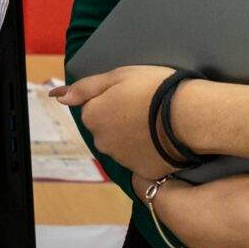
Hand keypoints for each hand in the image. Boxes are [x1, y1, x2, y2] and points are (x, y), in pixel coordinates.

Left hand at [55, 65, 179, 179]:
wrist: (191, 116)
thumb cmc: (155, 90)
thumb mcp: (117, 76)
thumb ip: (85, 87)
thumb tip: (58, 96)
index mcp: (92, 115)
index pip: (93, 107)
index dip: (112, 99)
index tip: (131, 95)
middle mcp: (102, 141)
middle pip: (105, 128)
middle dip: (119, 119)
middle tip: (144, 107)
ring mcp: (122, 159)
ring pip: (121, 144)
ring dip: (132, 136)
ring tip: (155, 123)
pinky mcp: (142, 171)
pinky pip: (140, 159)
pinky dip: (147, 151)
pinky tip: (161, 139)